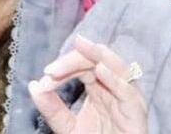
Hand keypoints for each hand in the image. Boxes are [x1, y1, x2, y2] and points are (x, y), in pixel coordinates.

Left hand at [28, 35, 147, 133]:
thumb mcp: (67, 126)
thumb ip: (52, 108)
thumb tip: (33, 86)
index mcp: (98, 86)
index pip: (81, 65)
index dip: (63, 66)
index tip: (45, 76)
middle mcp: (114, 87)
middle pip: (97, 60)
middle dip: (74, 59)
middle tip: (52, 69)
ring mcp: (127, 98)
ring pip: (117, 67)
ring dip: (98, 55)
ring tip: (82, 45)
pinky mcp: (136, 112)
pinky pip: (128, 91)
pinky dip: (115, 79)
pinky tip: (100, 70)